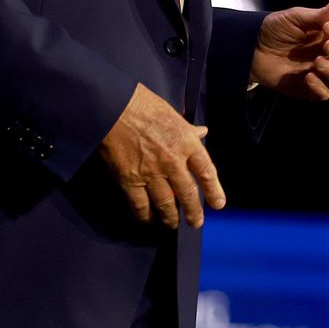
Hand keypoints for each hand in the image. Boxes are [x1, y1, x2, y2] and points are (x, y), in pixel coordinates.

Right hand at [96, 83, 225, 228]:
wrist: (111, 105)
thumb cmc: (141, 103)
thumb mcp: (171, 113)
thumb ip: (187, 129)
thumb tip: (202, 132)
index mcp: (186, 142)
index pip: (207, 172)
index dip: (214, 191)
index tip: (218, 204)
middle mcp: (172, 161)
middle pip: (188, 194)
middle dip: (194, 212)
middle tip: (196, 222)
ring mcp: (151, 173)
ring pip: (166, 205)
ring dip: (171, 218)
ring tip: (172, 224)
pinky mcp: (129, 179)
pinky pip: (140, 205)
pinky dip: (145, 216)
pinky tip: (147, 220)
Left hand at [250, 0, 328, 99]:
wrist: (251, 47)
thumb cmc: (275, 29)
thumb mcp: (295, 18)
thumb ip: (318, 15)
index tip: (328, 27)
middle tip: (326, 45)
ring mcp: (322, 73)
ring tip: (317, 62)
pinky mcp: (310, 89)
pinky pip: (325, 93)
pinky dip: (320, 86)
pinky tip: (307, 76)